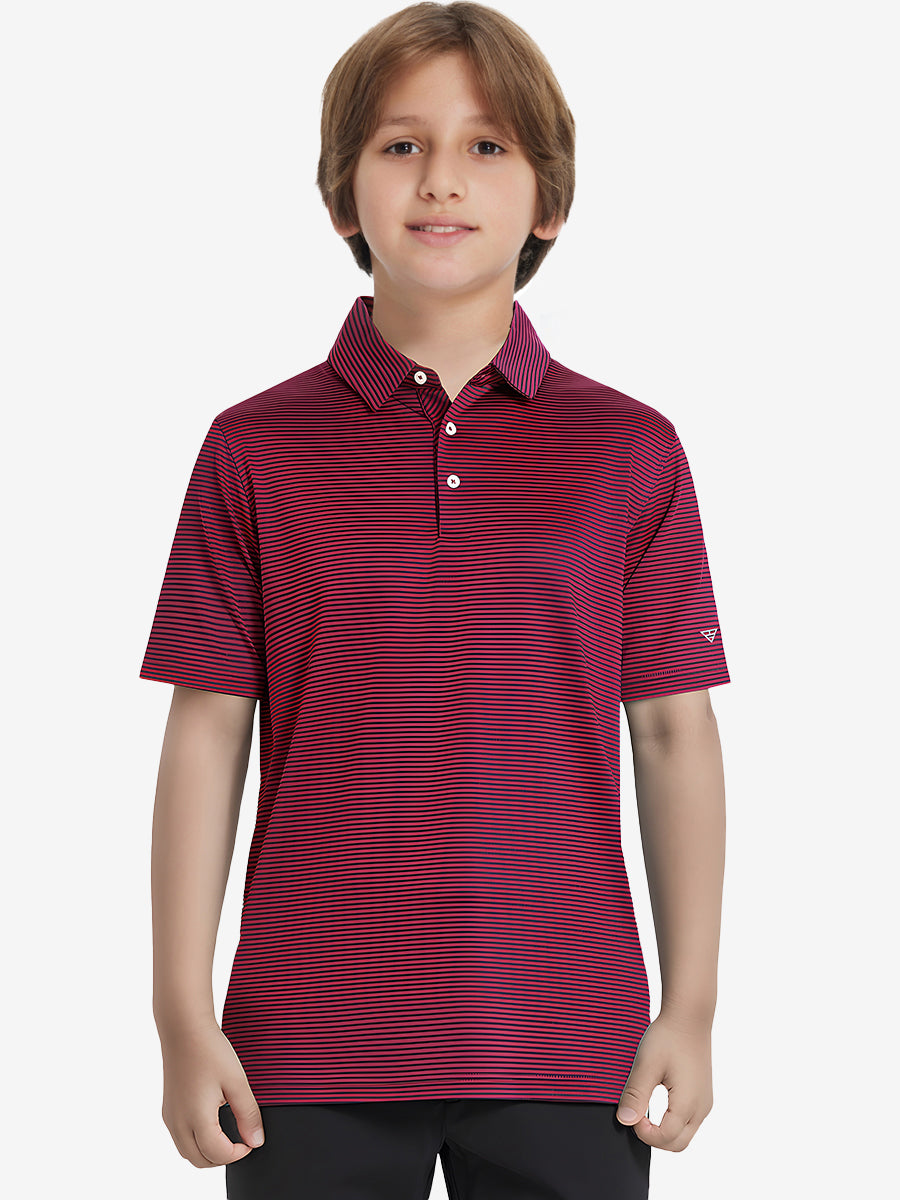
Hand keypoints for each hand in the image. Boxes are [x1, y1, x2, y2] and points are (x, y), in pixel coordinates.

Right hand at [158, 1018, 265, 1167]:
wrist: (184, 1029)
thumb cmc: (210, 1051)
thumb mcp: (237, 1082)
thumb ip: (248, 1115)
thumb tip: (256, 1141)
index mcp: (196, 1118)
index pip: (218, 1154)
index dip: (239, 1153)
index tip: (251, 1140)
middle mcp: (178, 1123)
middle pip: (200, 1160)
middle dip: (223, 1157)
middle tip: (242, 1141)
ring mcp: (170, 1117)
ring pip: (188, 1152)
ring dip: (208, 1152)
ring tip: (228, 1134)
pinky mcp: (168, 1109)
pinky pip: (180, 1138)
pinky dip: (196, 1141)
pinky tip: (212, 1123)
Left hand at [615, 1009, 713, 1151]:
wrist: (689, 1017)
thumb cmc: (667, 1037)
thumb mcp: (646, 1064)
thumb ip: (636, 1095)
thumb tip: (625, 1121)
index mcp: (688, 1103)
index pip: (665, 1138)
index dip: (643, 1133)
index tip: (630, 1113)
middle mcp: (701, 1108)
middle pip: (677, 1144)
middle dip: (654, 1138)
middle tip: (636, 1115)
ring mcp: (705, 1103)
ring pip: (685, 1135)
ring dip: (663, 1131)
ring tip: (644, 1108)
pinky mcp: (703, 1096)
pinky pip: (689, 1122)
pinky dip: (672, 1122)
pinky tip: (657, 1103)